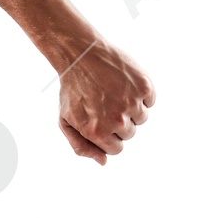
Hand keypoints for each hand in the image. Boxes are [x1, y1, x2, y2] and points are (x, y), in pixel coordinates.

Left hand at [56, 38, 153, 164]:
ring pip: (142, 118)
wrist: (81, 55)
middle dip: (120, 122)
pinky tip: (125, 84)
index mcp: (97, 133)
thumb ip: (81, 147)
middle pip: (130, 134)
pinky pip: (150, 100)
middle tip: (106, 103)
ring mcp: (132, 103)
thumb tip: (103, 161)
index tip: (102, 121)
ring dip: (132, 108)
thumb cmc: (72, 90)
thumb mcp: (66, 121)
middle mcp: (116, 121)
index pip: (116, 149)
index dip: (109, 136)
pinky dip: (141, 94)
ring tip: (115, 92)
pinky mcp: (144, 86)